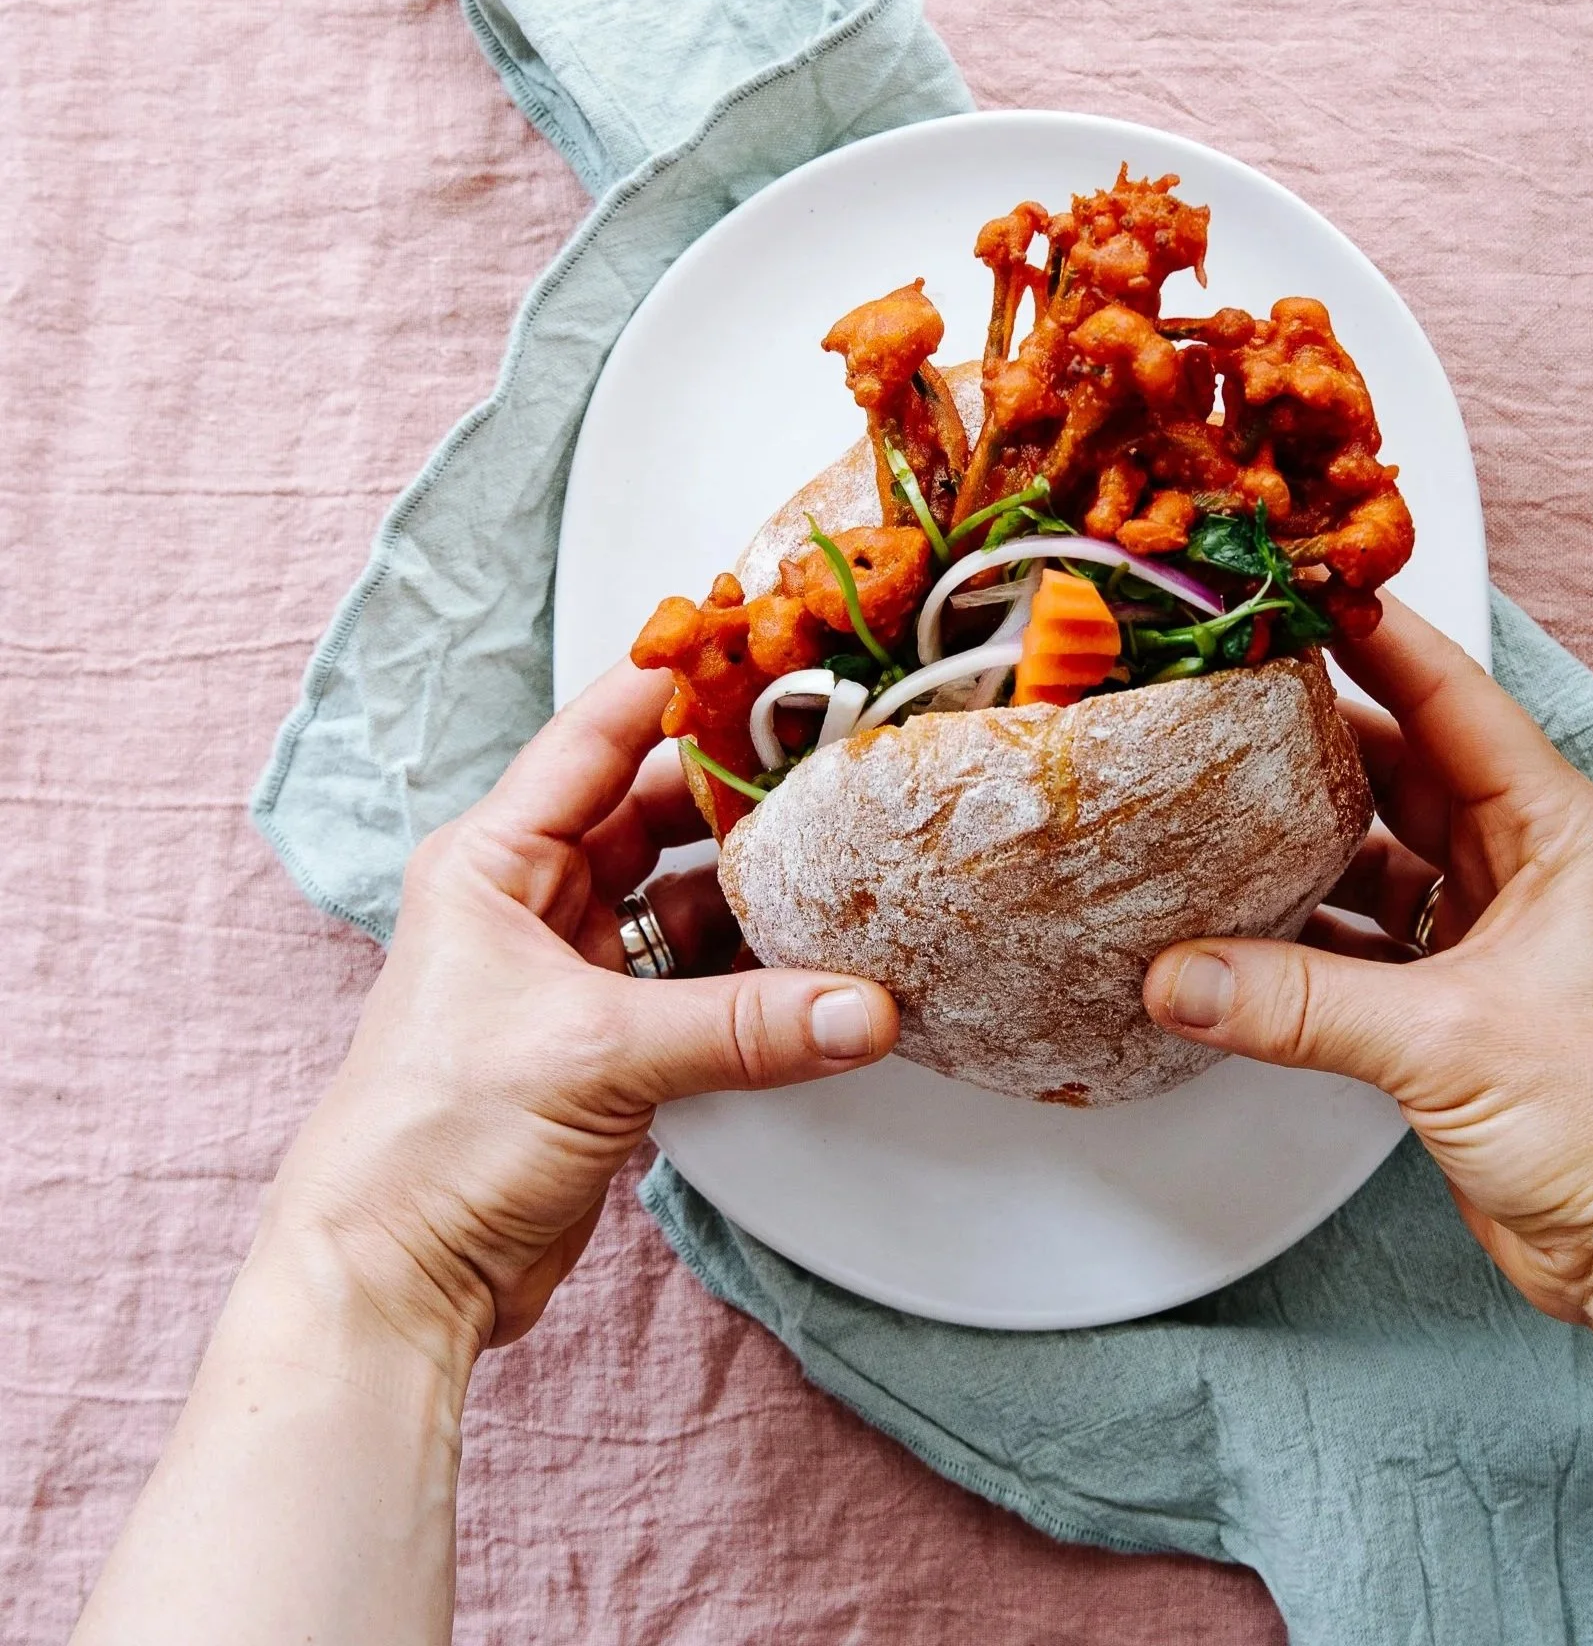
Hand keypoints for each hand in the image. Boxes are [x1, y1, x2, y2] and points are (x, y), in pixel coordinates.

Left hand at [260, 660, 897, 1379]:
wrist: (395, 1279)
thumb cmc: (427, 1142)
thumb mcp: (596, 1057)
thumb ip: (745, 1028)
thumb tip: (864, 1006)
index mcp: (494, 861)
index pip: (598, 736)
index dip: (680, 684)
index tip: (766, 646)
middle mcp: (533, 898)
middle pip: (656, 807)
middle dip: (742, 783)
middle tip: (834, 751)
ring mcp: (575, 966)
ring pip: (686, 890)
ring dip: (757, 882)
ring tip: (843, 853)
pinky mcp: (609, 1033)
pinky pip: (700, 971)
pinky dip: (757, 968)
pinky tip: (819, 959)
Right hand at [1144, 595, 1592, 1331]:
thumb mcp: (1449, 1041)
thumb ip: (1299, 1004)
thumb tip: (1176, 976)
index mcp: (1555, 831)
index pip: (1450, 698)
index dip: (1372, 638)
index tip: (1292, 592)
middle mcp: (1521, 867)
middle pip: (1396, 768)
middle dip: (1309, 741)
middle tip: (1216, 703)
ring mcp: (1485, 935)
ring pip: (1370, 857)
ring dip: (1296, 850)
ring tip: (1205, 818)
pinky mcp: (1452, 1004)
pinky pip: (1357, 941)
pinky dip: (1298, 940)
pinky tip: (1233, 938)